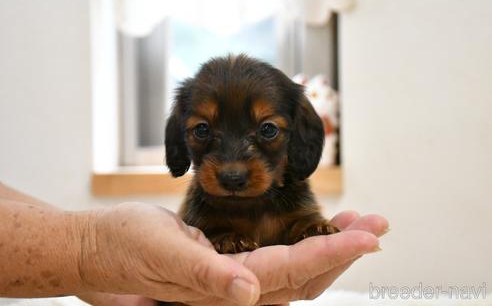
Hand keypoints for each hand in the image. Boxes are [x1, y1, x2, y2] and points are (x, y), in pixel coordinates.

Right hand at [78, 203, 386, 305]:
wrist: (103, 247)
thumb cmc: (125, 246)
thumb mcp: (161, 252)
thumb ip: (204, 276)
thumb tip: (247, 294)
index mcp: (224, 289)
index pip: (291, 271)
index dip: (332, 252)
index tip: (367, 236)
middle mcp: (236, 292)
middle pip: (305, 276)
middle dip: (344, 250)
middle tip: (376, 225)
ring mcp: (235, 282)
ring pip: (298, 272)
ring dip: (331, 248)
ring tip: (357, 224)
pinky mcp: (230, 268)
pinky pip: (279, 263)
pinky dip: (306, 246)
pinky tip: (317, 230)